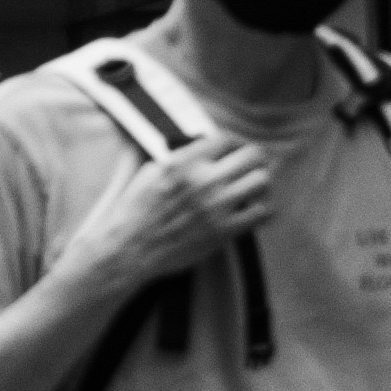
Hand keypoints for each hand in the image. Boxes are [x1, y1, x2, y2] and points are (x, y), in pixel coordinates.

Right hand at [90, 130, 278, 291]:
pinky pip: (261, 212)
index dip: (233, 143)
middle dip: (253, 159)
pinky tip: (250, 210)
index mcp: (182, 163)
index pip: (225, 138)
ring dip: (259, 182)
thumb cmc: (134, 214)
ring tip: (251, 188)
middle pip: (252, 154)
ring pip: (262, 180)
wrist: (128, 251)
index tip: (233, 151)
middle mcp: (201, 181)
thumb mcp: (148, 174)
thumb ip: (177, 158)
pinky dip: (261, 209)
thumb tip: (197, 148)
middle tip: (249, 167)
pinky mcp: (223, 231)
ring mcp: (215, 207)